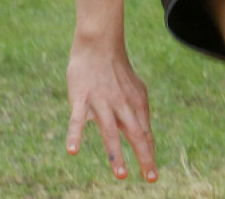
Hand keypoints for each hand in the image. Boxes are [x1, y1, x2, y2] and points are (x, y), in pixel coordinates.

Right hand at [65, 42, 157, 181]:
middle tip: (150, 178)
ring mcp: (102, 103)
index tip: (152, 177)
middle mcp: (122, 105)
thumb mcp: (135, 91)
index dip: (149, 155)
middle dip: (144, 157)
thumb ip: (139, 115)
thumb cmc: (118, 73)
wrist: (99, 46)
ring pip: (110, 132)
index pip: (145, 134)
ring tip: (121, 175)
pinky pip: (78, 120)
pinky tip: (72, 151)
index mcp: (136, 104)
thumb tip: (147, 139)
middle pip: (136, 134)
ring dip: (116, 154)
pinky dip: (75, 135)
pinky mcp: (82, 99)